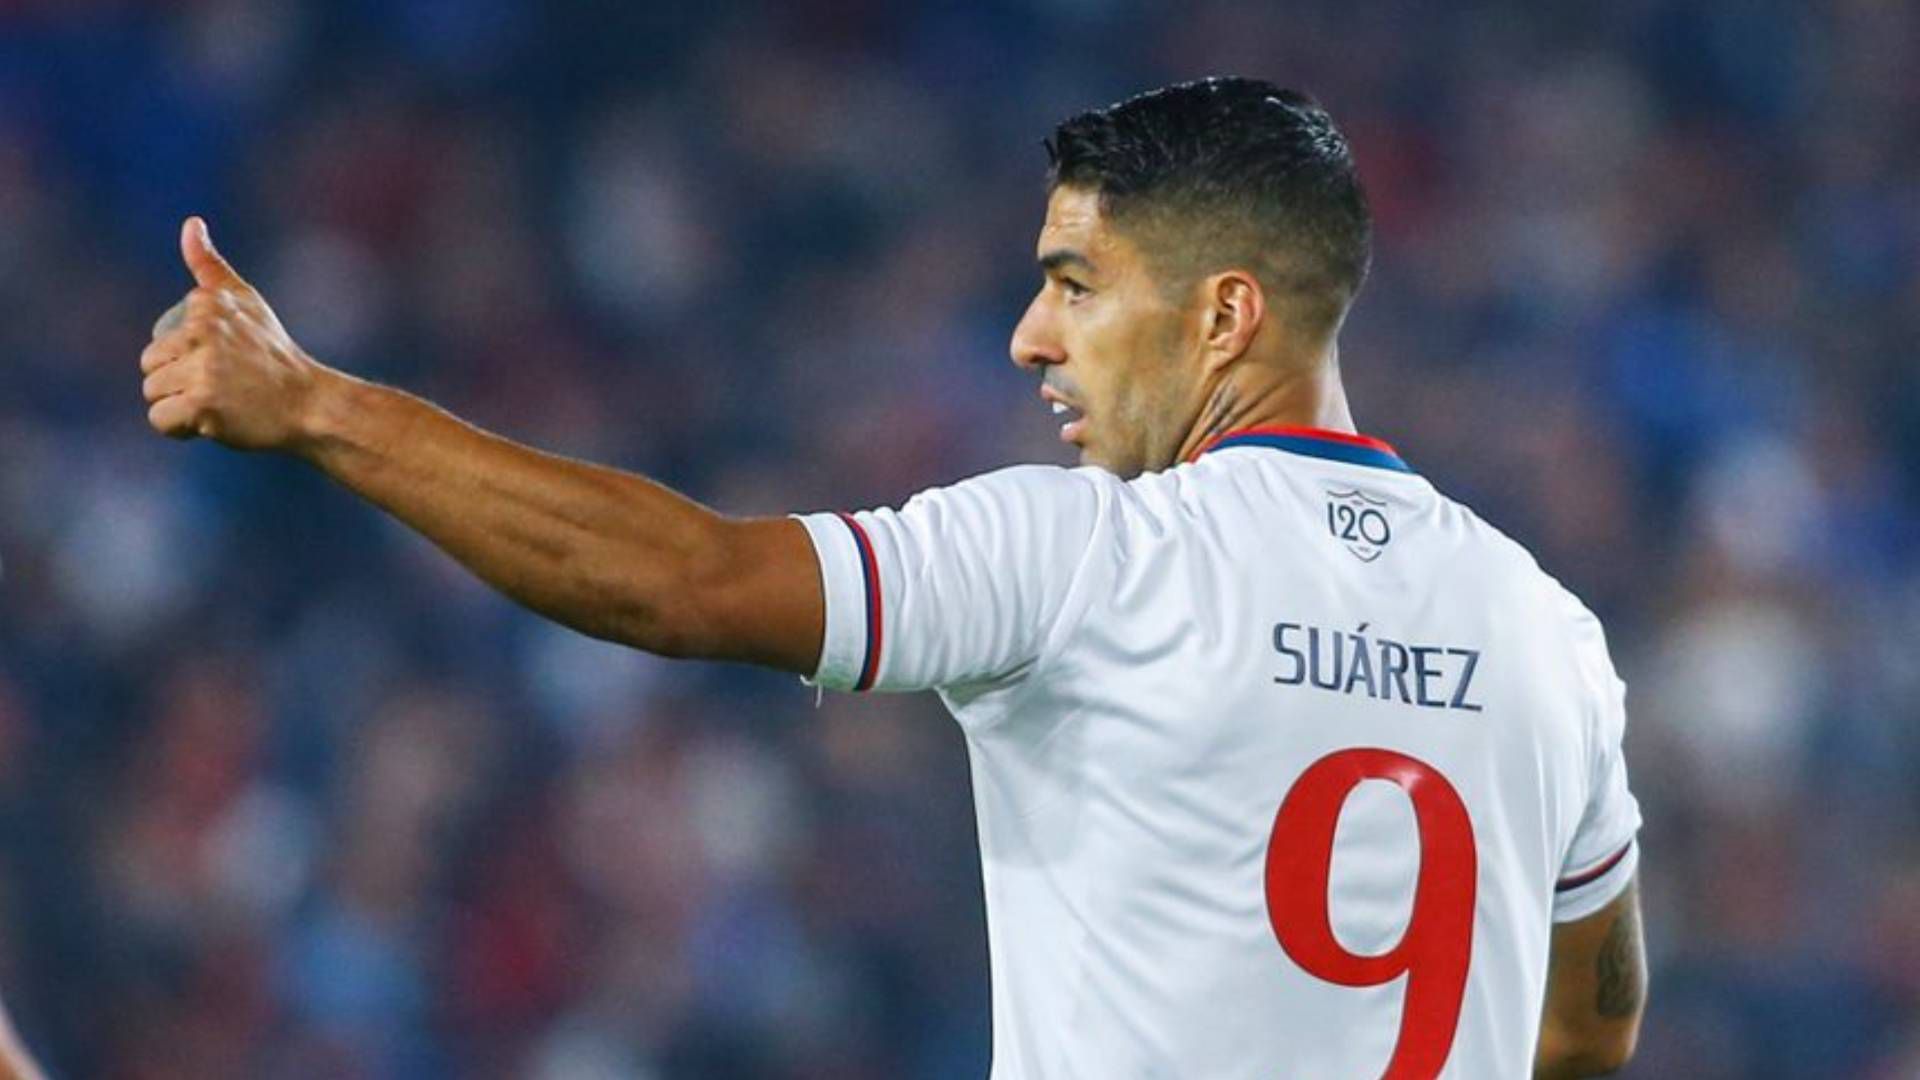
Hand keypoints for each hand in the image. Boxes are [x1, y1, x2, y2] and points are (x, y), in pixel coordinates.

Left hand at [141, 217, 330, 450]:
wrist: (309, 404)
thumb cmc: (274, 355)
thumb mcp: (246, 302)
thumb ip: (210, 265)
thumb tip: (190, 222)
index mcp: (206, 304)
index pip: (162, 341)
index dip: (186, 359)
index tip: (227, 364)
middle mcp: (203, 331)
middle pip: (150, 366)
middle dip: (177, 384)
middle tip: (222, 389)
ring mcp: (203, 368)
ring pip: (153, 393)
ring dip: (179, 408)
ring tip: (219, 405)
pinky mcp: (202, 403)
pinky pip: (161, 420)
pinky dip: (180, 430)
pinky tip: (210, 424)